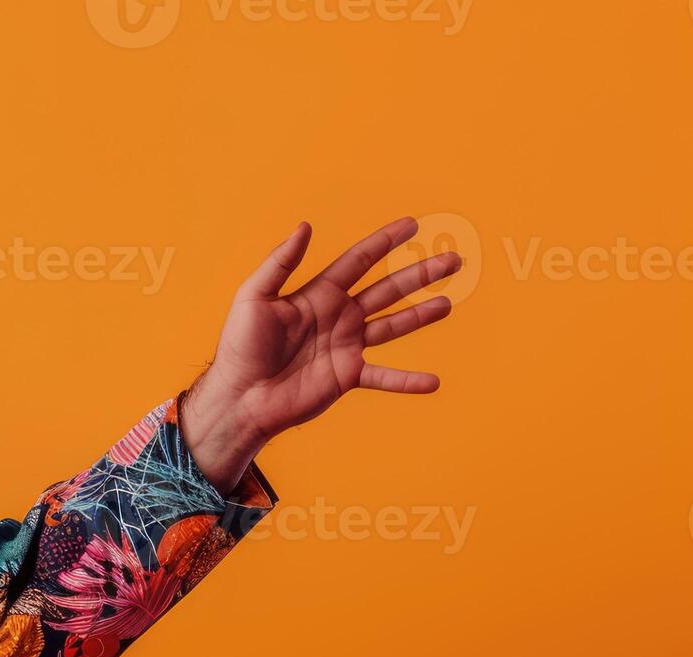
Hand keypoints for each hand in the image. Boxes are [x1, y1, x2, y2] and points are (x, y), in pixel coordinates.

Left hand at [182, 217, 460, 491]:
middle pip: (387, 289)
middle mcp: (338, 316)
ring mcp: (346, 346)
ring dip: (421, 316)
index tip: (412, 224)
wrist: (239, 396)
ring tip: (449, 304)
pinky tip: (432, 382)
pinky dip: (408, 381)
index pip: (359, 260)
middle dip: (420, 274)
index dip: (385, 241)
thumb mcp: (254, 297)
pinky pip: (384, 377)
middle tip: (454, 260)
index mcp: (319, 294)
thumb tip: (305, 226)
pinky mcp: (347, 376)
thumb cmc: (240, 346)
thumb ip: (281, 263)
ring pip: (393, 326)